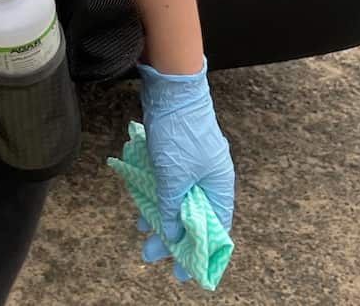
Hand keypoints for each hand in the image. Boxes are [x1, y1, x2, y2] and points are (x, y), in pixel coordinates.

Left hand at [137, 58, 233, 280]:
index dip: (199, 252)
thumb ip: (172, 207)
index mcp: (218, 186)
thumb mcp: (174, 175)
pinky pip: (169, 183)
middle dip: (172, 238)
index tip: (184, 272)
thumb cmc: (178, 131)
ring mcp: (193, 164)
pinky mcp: (178, 153)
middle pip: (193, 217)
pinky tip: (140, 206)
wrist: (171, 88)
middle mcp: (209, 178)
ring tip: (141, 233)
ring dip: (161, 217)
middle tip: (151, 256)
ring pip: (178, 199)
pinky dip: (157, 196)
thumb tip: (171, 235)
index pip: (214, 230)